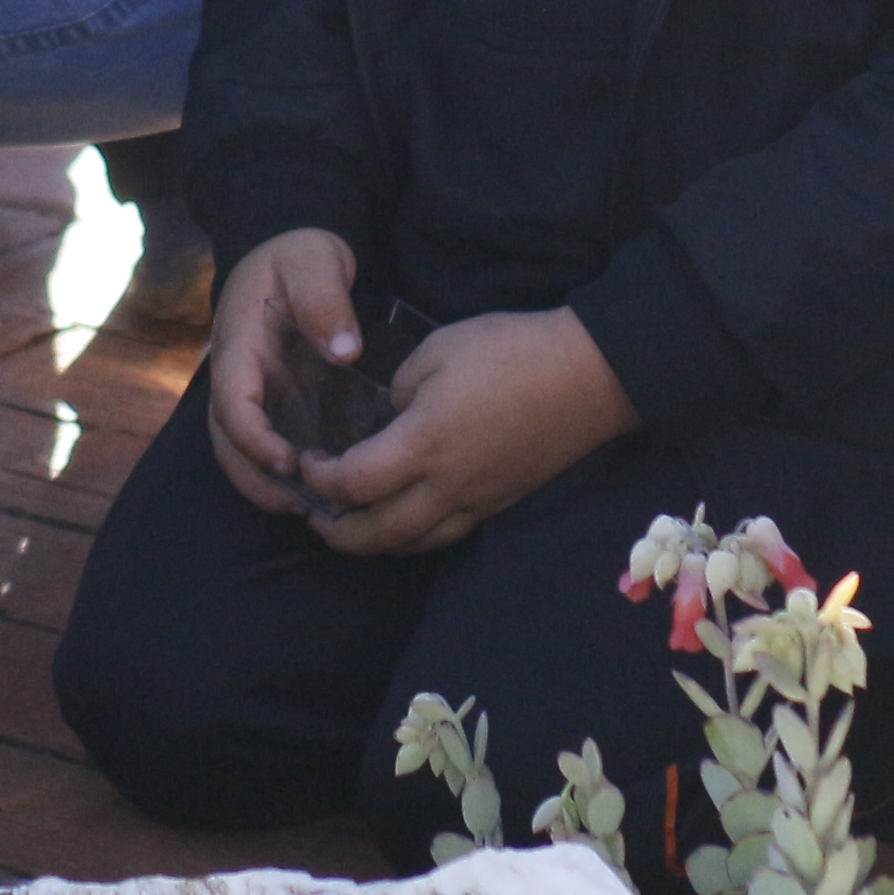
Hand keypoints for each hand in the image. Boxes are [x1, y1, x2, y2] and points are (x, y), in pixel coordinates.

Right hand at [203, 226, 359, 516]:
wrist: (289, 248)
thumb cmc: (300, 254)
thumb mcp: (315, 259)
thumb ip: (326, 299)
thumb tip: (345, 352)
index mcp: (239, 341)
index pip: (231, 399)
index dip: (252, 437)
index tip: (286, 461)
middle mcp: (235, 370)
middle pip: (225, 436)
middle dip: (253, 476)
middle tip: (296, 505)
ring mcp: (247, 386)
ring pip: (235, 445)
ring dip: (260, 481)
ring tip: (305, 509)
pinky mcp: (265, 395)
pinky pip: (258, 439)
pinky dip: (273, 469)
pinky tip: (311, 488)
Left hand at [293, 307, 636, 558]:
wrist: (588, 375)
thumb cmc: (510, 351)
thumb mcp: (438, 350)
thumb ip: (400, 390)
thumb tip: (389, 418)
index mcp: (423, 444)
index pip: (353, 484)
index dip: (319, 480)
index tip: (306, 461)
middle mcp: (446, 485)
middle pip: (376, 534)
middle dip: (336, 532)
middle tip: (313, 515)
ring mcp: (476, 501)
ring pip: (412, 544)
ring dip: (373, 542)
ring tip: (350, 525)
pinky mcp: (499, 503)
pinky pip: (446, 535)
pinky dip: (413, 537)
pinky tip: (403, 519)